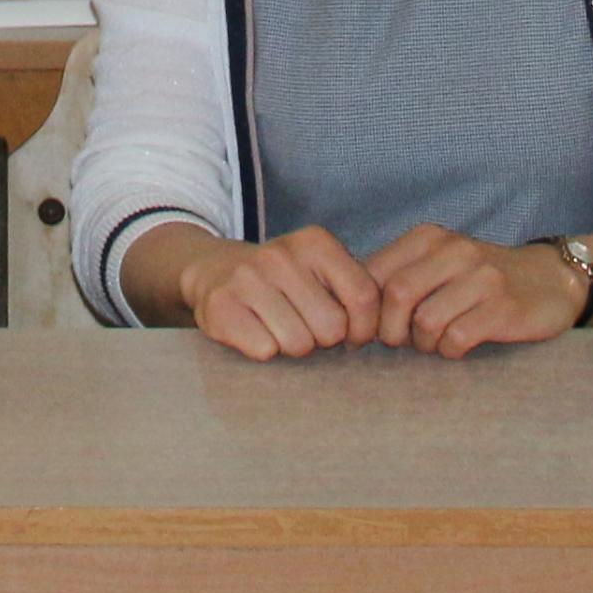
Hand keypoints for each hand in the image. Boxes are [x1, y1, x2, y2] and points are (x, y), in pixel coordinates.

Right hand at [180, 226, 383, 360]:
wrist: (213, 271)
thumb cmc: (282, 282)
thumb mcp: (320, 272)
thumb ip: (353, 293)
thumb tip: (378, 330)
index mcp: (314, 242)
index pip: (364, 297)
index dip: (362, 328)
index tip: (349, 333)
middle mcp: (280, 254)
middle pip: (331, 328)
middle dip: (322, 339)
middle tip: (303, 325)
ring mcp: (247, 278)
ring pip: (298, 345)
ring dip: (291, 346)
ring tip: (277, 327)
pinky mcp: (221, 305)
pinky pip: (265, 351)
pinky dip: (263, 350)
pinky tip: (254, 331)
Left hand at [364, 225, 584, 356]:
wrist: (549, 280)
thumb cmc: (480, 280)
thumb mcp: (438, 265)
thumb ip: (399, 277)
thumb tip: (352, 311)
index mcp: (429, 238)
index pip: (375, 273)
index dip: (365, 310)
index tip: (370, 332)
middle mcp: (454, 250)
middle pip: (396, 295)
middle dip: (391, 331)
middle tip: (403, 342)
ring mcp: (481, 277)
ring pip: (426, 320)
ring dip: (424, 343)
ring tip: (435, 342)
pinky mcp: (503, 307)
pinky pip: (457, 338)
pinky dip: (450, 350)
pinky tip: (458, 346)